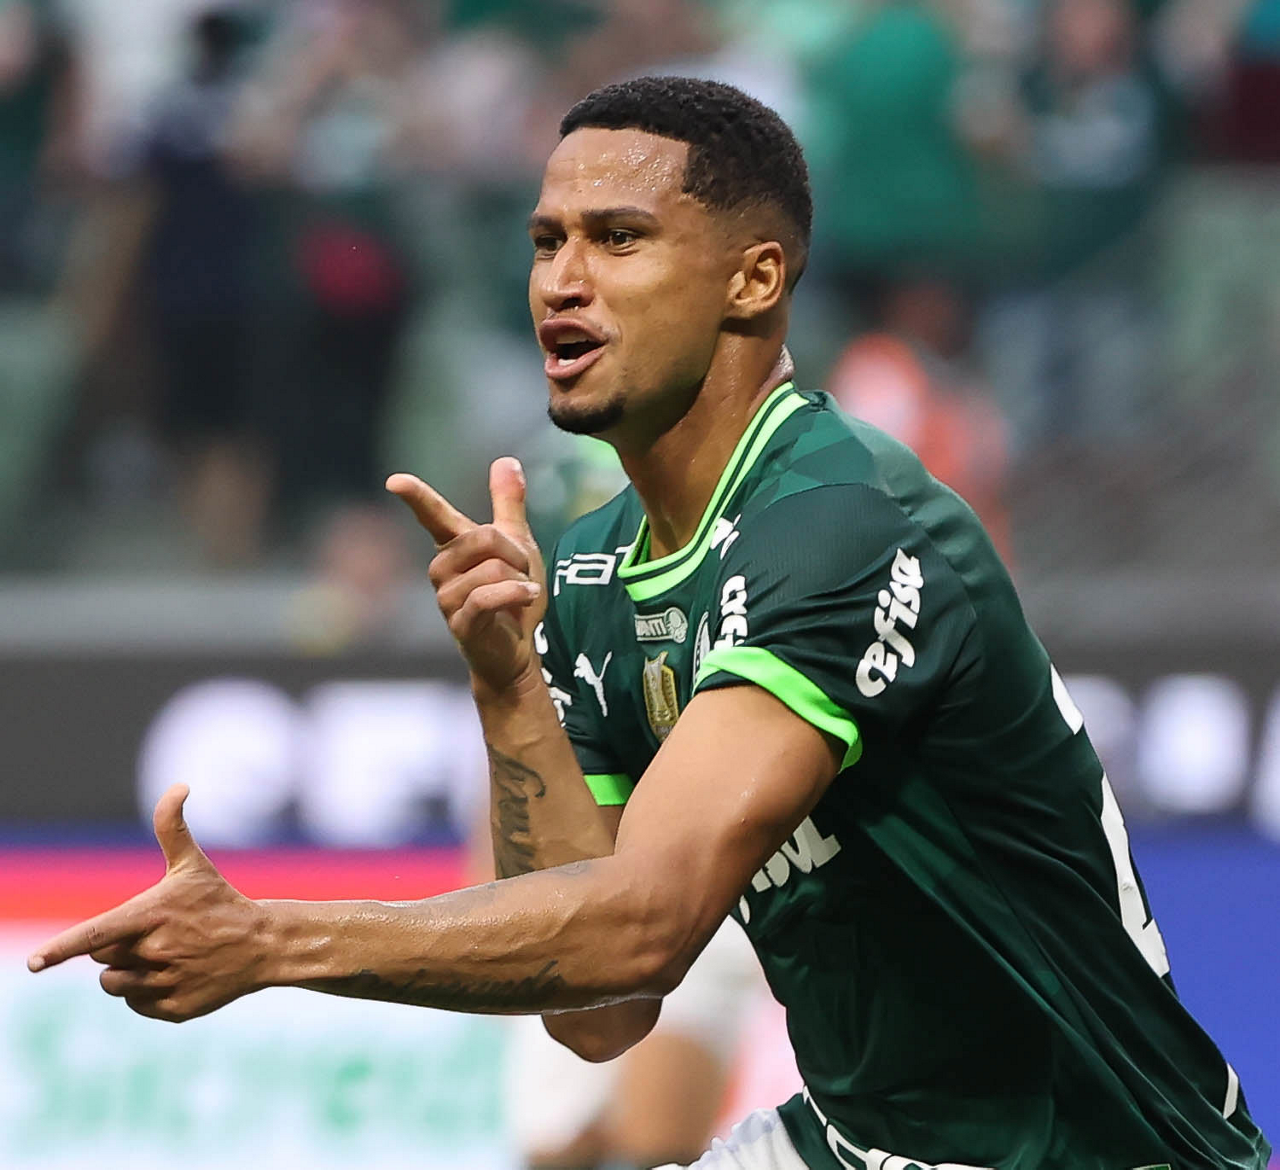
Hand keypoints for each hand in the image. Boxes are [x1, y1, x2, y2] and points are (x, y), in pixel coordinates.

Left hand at [27, 784, 266, 1021]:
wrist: (262, 944)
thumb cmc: (219, 901)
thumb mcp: (193, 865)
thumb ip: (172, 827)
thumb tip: (179, 785)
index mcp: (152, 916)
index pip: (96, 935)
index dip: (61, 949)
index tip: (35, 963)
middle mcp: (156, 953)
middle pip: (101, 957)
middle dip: (117, 946)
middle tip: (152, 934)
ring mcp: (166, 983)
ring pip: (114, 984)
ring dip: (128, 972)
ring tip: (163, 956)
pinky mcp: (174, 1010)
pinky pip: (137, 1005)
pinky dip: (148, 993)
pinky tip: (176, 975)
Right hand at [387, 457, 545, 694]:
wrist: (517, 650)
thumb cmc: (511, 597)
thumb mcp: (517, 544)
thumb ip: (508, 504)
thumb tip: (506, 459)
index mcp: (454, 547)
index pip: (433, 515)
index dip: (416, 497)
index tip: (395, 481)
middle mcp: (442, 569)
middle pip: (483, 538)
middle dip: (516, 555)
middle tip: (522, 576)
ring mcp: (447, 597)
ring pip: (492, 567)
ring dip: (520, 580)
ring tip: (520, 596)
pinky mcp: (459, 623)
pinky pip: (488, 596)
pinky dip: (516, 594)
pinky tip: (527, 598)